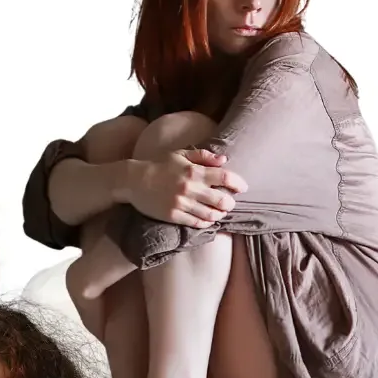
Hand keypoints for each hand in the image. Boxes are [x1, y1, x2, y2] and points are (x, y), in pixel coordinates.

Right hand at [129, 146, 245, 228]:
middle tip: (229, 202)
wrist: (134, 180)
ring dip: (219, 215)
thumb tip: (224, 160)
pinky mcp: (173, 216)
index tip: (242, 187)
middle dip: (230, 203)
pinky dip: (206, 223)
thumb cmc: (159, 165)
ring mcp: (182, 204)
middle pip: (223, 200)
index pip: (225, 177)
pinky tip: (206, 219)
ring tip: (219, 212)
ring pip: (212, 215)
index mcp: (194, 171)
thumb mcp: (180, 155)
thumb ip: (203, 156)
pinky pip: (197, 223)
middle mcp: (190, 189)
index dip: (238, 183)